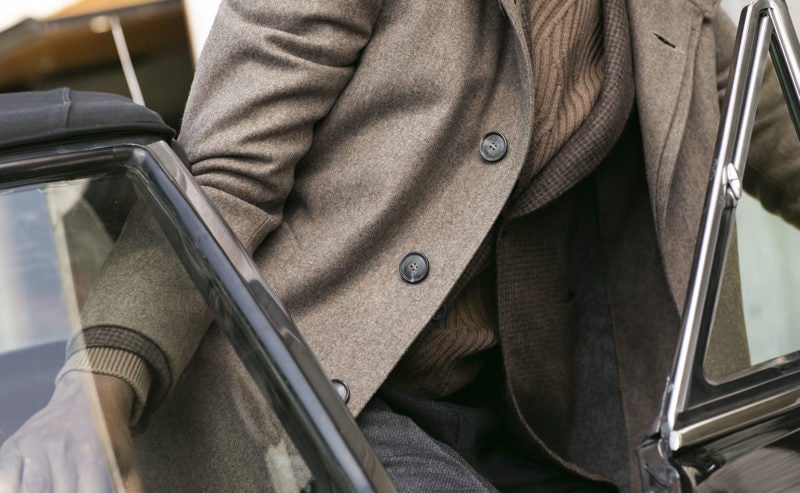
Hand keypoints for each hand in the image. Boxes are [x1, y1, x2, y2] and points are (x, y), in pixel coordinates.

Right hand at [0, 373, 144, 491]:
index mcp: (94, 457)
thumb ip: (132, 492)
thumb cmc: (110, 439)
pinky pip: (5, 481)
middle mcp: (62, 450)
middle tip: (73, 491)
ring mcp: (35, 448)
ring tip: (53, 491)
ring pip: (31, 490)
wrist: (90, 394)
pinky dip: (11, 490)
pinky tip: (25, 490)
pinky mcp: (13, 448)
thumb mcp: (128, 465)